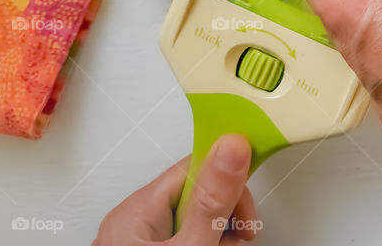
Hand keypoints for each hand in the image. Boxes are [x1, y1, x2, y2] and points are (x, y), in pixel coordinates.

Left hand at [93, 134, 258, 244]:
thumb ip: (210, 201)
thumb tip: (231, 146)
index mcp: (137, 209)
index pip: (195, 166)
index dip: (229, 178)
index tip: (249, 190)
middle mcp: (131, 220)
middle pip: (197, 193)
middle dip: (226, 212)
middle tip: (240, 235)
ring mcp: (135, 241)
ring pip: (191, 217)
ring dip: (217, 229)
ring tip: (227, 245)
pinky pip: (179, 235)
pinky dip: (201, 239)